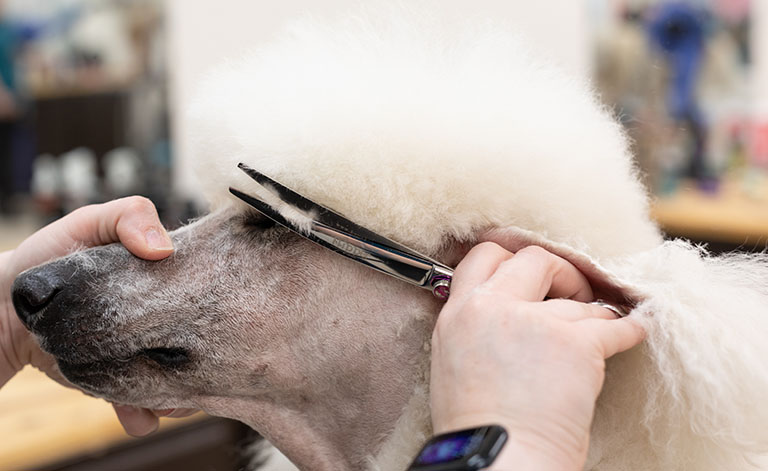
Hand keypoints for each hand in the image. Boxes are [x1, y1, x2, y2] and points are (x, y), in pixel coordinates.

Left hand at [0, 196, 194, 435]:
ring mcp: (147, 358)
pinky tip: (134, 412)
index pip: (212, 296)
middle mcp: (168, 323)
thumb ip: (128, 216)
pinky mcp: (122, 387)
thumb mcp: (90, 222)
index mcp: (172, 282)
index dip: (218, 306)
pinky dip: (144, 416)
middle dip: (204, 361)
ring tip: (163, 395)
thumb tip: (163, 249)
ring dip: (180, 397)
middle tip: (188, 363)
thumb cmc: (52, 255)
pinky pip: (147, 412)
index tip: (206, 312)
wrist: (10, 310)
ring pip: (183, 386)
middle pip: (206, 347)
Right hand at [429, 243, 644, 469]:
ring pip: (580, 301)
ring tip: (596, 338)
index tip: (531, 273)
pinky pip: (616, 326)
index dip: (512, 258)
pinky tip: (637, 330)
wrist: (499, 461)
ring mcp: (536, 323)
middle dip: (560, 273)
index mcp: (458, 313)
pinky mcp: (577, 346)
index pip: (485, 255)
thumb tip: (505, 310)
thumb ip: (475, 325)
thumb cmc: (478, 427)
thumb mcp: (453, 360)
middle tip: (571, 294)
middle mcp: (493, 308)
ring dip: (593, 317)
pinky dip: (630, 330)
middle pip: (535, 259)